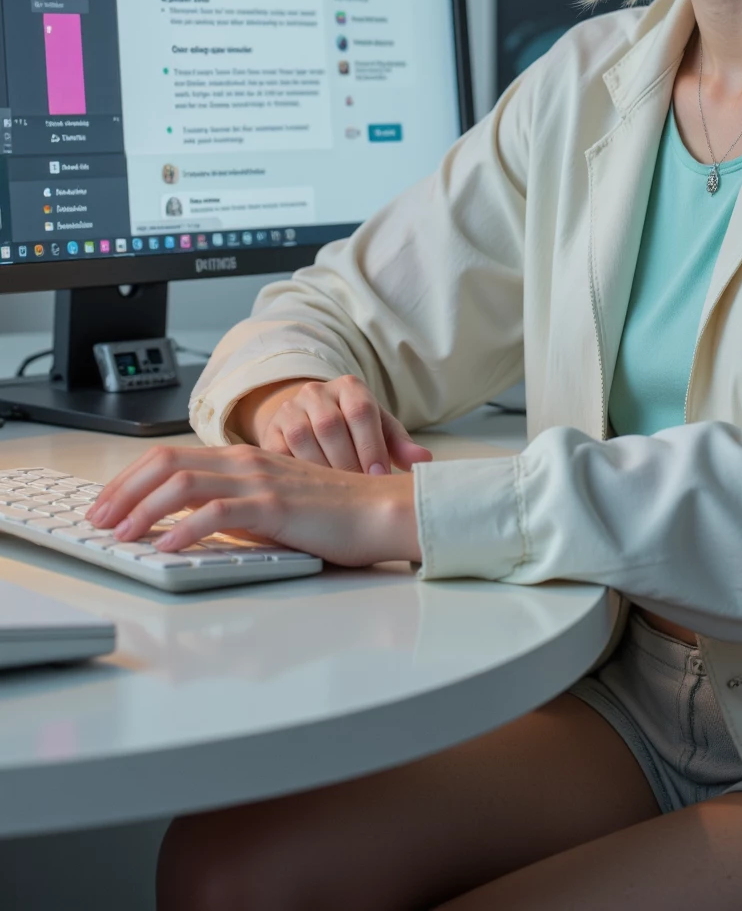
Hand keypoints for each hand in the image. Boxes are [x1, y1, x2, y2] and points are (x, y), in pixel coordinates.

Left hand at [84, 444, 421, 564]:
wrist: (380, 511)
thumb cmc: (331, 516)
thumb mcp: (270, 510)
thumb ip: (233, 512)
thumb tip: (186, 533)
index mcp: (241, 460)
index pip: (170, 458)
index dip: (129, 479)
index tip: (105, 505)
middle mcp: (245, 462)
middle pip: (165, 463)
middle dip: (123, 491)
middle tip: (98, 520)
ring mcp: (259, 481)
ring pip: (183, 483)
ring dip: (143, 510)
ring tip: (122, 534)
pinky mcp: (274, 507)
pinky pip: (218, 513)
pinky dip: (184, 529)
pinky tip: (166, 547)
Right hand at [235, 374, 433, 475]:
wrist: (310, 421)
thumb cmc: (354, 432)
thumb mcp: (378, 431)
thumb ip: (400, 445)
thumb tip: (425, 461)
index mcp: (350, 387)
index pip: (361, 410)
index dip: (371, 444)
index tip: (379, 475)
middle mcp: (317, 392)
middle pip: (330, 424)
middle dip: (346, 461)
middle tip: (358, 493)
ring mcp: (289, 410)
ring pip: (302, 437)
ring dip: (319, 470)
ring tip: (334, 498)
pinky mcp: (269, 432)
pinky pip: (277, 453)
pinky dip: (292, 474)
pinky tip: (306, 494)